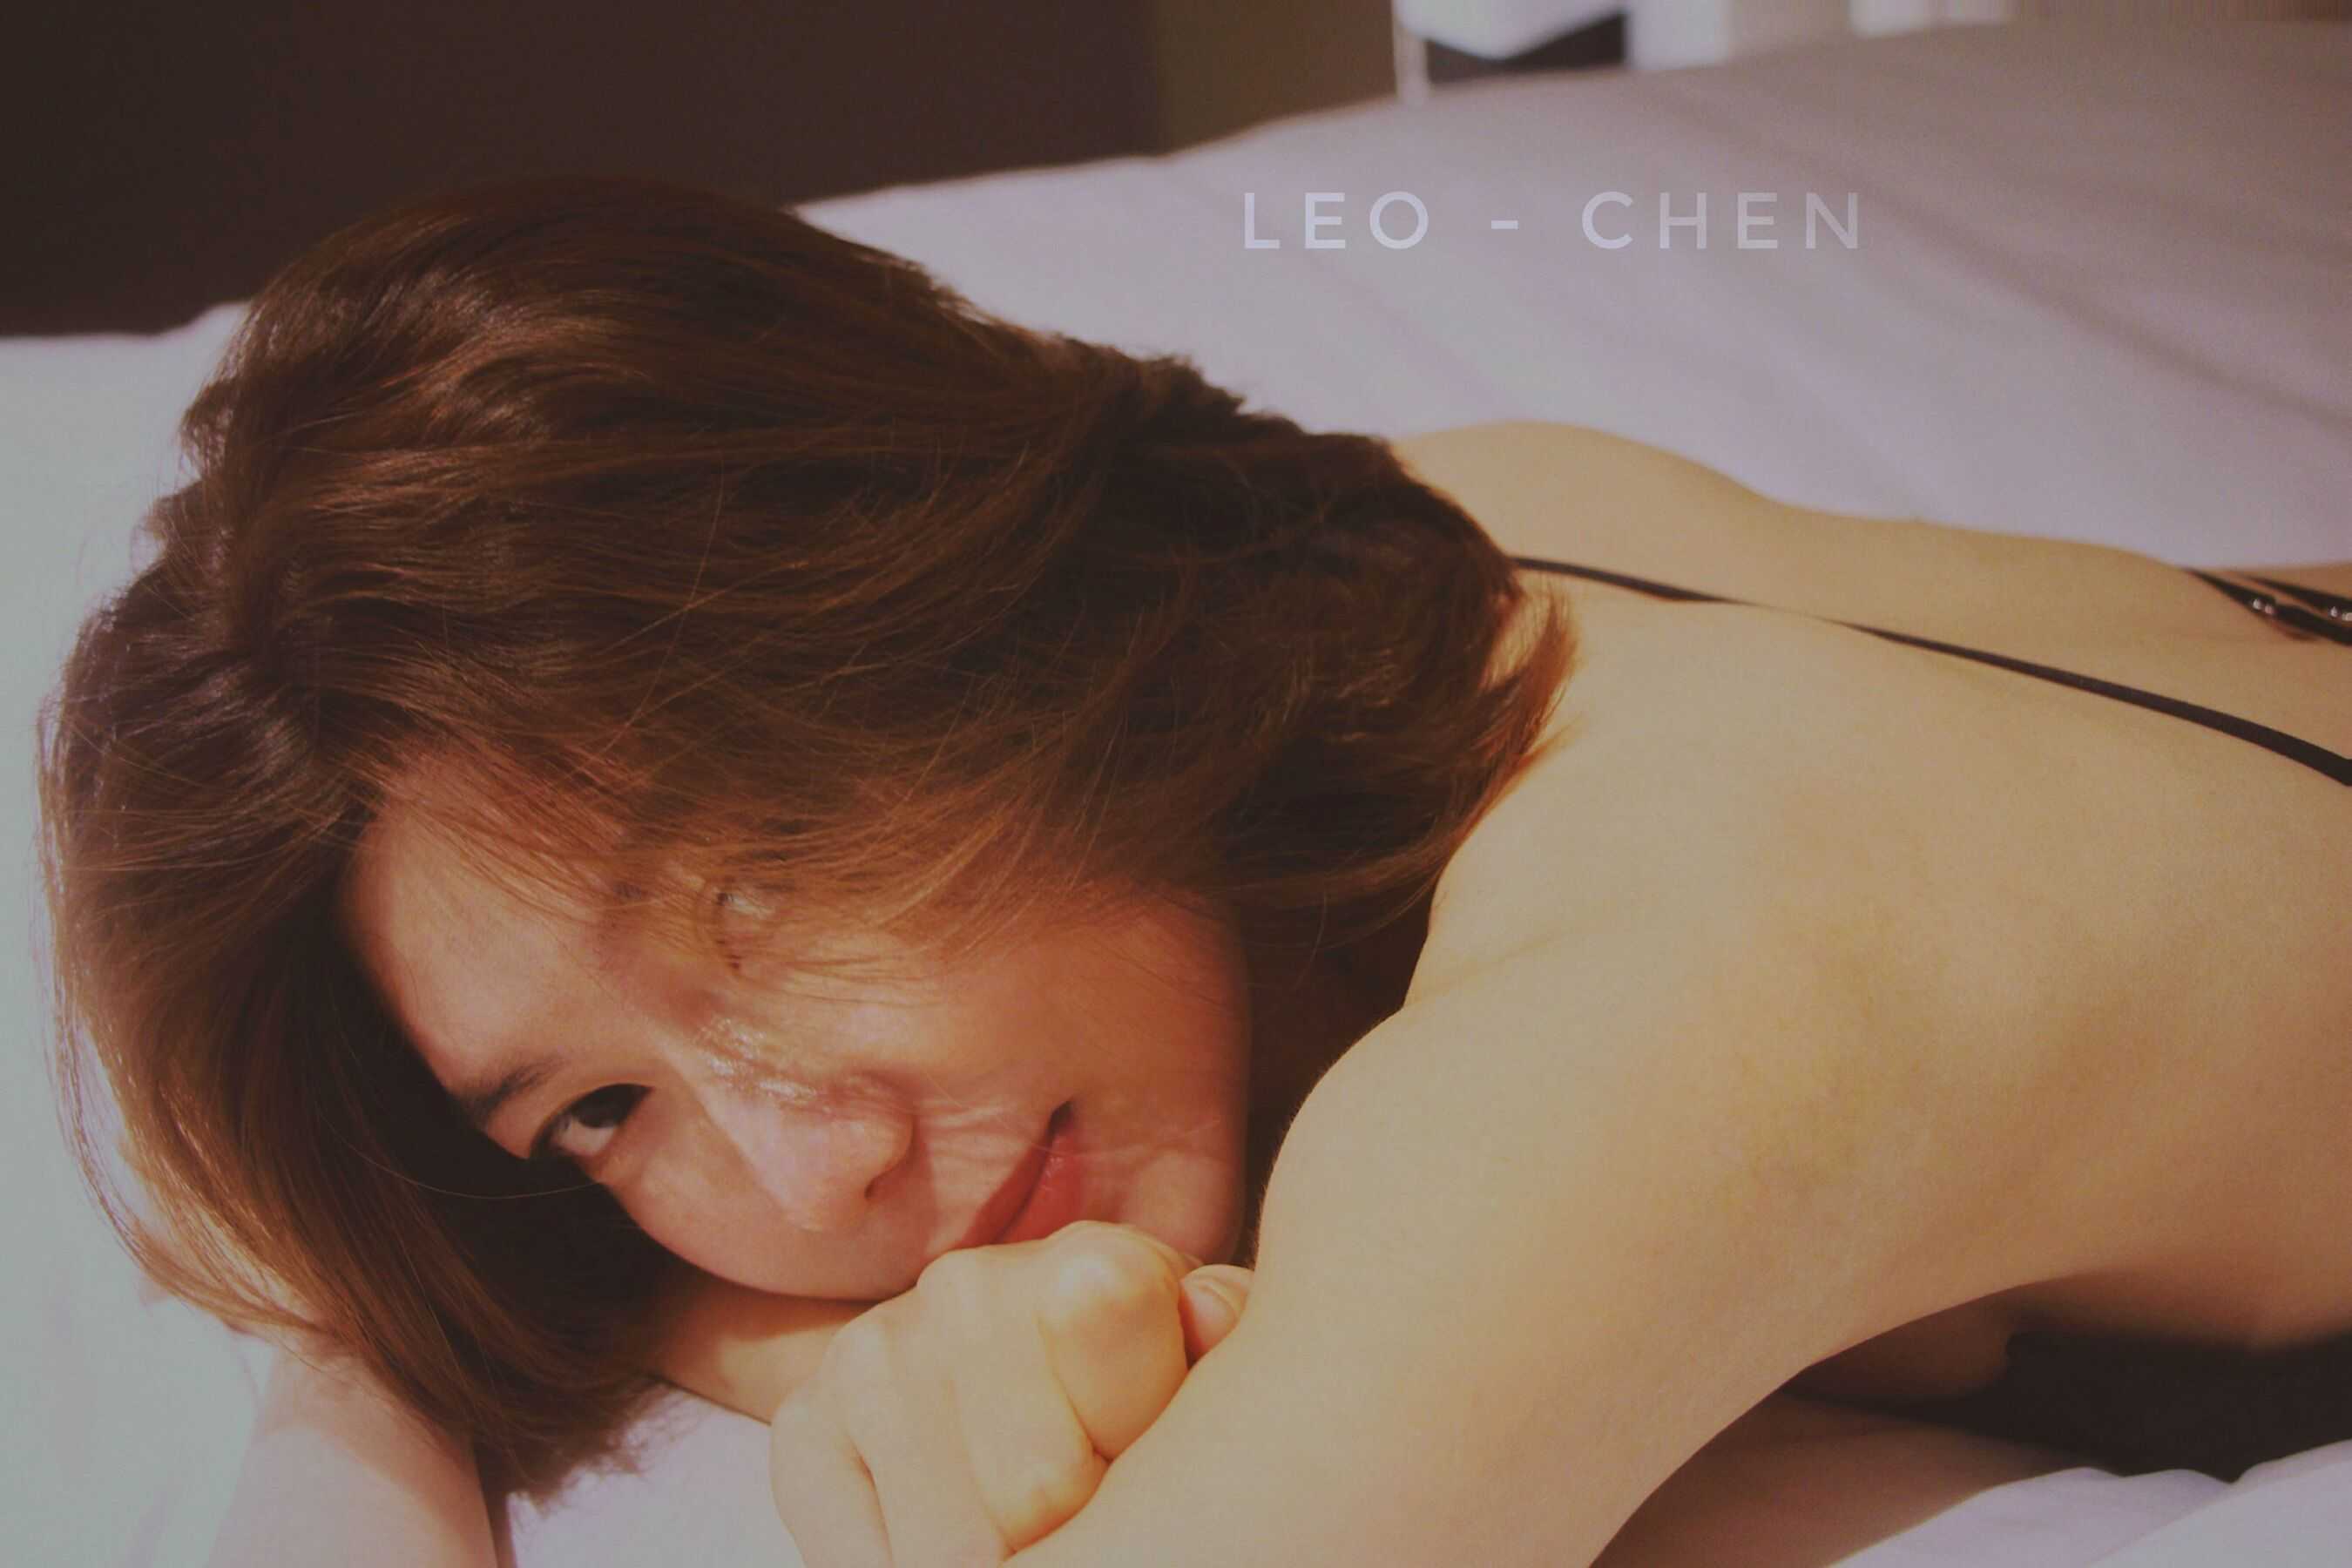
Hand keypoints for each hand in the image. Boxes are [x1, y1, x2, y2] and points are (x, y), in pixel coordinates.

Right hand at [767, 1221, 1253, 1565]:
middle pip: (1035, 1499)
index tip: (1139, 1470)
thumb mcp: (1216, 1380)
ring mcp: (876, 1352)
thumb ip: (1231, 1349)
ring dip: (996, 1556)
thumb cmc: (1148, 1393)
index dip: (1134, 1489)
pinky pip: (857, 1560)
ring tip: (1029, 1522)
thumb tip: (1200, 1308)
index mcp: (1099, 1268)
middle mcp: (971, 1288)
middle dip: (1073, 1535)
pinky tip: (958, 1531)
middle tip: (1088, 1509)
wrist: (1036, 1374)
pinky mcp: (806, 1423)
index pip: (1117, 1419)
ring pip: (948, 1545)